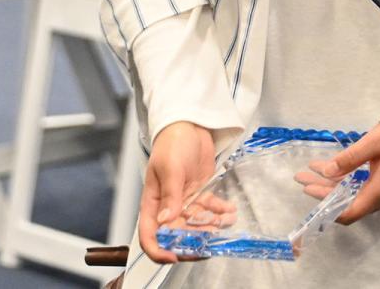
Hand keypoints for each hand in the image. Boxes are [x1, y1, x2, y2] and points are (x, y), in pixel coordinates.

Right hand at [139, 121, 216, 263]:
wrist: (189, 124)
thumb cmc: (172, 143)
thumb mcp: (170, 167)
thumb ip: (170, 195)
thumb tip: (166, 221)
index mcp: (152, 203)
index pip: (149, 235)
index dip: (159, 250)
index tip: (174, 256)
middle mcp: (167, 207)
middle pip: (176, 236)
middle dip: (193, 241)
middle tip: (210, 240)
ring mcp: (184, 201)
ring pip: (196, 225)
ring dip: (211, 227)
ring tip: (224, 220)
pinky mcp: (199, 194)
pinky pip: (209, 210)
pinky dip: (220, 213)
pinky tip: (230, 211)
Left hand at [296, 122, 379, 225]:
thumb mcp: (373, 143)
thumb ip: (349, 158)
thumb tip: (325, 172)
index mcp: (379, 192)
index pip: (348, 212)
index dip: (326, 204)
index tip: (308, 189)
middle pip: (351, 203)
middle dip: (326, 190)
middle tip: (305, 176)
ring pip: (361, 196)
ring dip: (339, 186)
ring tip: (319, 171)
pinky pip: (371, 192)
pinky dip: (353, 184)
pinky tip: (344, 172)